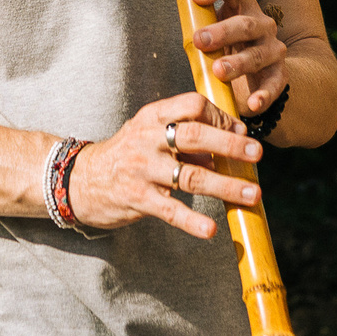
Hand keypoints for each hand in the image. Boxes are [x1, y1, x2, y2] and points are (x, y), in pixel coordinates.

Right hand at [66, 94, 261, 238]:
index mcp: (153, 115)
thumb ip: (187, 139)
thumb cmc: (127, 155)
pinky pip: (170, 211)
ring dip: (225, 185)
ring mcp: (141, 169)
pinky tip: (211, 229)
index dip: (221, 117)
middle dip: (230, 144)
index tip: (242, 132)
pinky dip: (192, 221)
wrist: (79, 180)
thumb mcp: (151, 135)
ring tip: (252, 195)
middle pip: (195, 135)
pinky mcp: (137, 199)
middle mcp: (147, 138)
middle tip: (257, 153)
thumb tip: (230, 149)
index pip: (192, 105)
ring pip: (190, 175)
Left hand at [190, 0, 287, 120]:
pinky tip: (252, 104)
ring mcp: (273, 49)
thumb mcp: (211, 34)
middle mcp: (262, 24)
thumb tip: (173, 33)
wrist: (260, 73)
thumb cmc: (226, 48)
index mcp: (243, 6)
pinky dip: (264, 95)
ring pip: (257, 53)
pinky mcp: (279, 74)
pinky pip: (274, 84)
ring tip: (218, 70)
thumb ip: (197, 30)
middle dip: (221, 32)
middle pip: (245, 24)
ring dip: (238, 62)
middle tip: (200, 40)